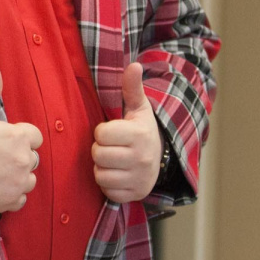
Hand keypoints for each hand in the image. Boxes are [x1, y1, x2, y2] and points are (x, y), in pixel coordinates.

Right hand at [0, 66, 42, 212]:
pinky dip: (9, 196)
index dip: (20, 138)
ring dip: (16, 178)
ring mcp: (18, 182)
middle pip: (32, 159)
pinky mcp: (11, 201)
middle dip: (18, 158)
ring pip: (29, 180)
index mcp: (17, 136)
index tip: (4, 142)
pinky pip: (20, 199)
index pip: (35, 137)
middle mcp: (23, 159)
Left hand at [92, 63, 162, 203]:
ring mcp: (139, 179)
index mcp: (139, 134)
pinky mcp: (134, 195)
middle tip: (110, 147)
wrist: (161, 159)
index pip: (102, 134)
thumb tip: (134, 64)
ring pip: (100, 175)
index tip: (111, 132)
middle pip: (99, 155)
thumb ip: (132, 87)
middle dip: (100, 150)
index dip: (102, 132)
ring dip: (101, 168)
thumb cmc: (142, 130)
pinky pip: (107, 191)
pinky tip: (117, 174)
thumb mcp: (139, 108)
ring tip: (112, 160)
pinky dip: (108, 184)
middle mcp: (141, 158)